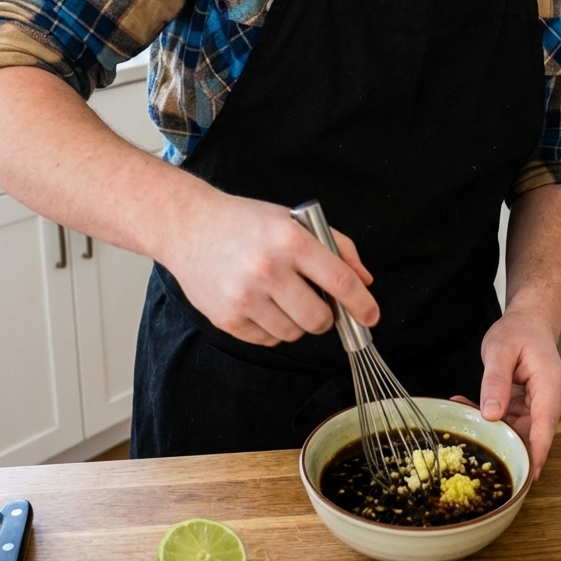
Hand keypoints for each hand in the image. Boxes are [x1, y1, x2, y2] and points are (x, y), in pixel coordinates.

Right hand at [162, 191, 378, 347]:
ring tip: (282, 297)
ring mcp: (245, 297)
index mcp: (291, 241)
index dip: (361, 304)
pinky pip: (268, 340)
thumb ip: (337, 247)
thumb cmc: (246, 222)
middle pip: (319, 319)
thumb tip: (365, 281)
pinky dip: (273, 328)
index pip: (340, 281)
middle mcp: (268, 270)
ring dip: (298, 322)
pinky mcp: (227, 318)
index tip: (371, 316)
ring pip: (294, 333)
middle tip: (317, 302)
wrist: (189, 227)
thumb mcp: (295, 221)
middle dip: (326, 316)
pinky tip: (261, 304)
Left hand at [453, 306, 560, 477]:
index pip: (544, 427)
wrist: (531, 323)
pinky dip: (493, 417)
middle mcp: (552, 402)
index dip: (535, 455)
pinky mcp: (534, 410)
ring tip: (464, 409)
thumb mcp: (499, 350)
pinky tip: (470, 406)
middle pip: (529, 434)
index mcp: (549, 386)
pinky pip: (513, 421)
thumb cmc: (520, 332)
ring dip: (492, 426)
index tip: (526, 478)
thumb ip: (495, 381)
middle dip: (500, 437)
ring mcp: (544, 407)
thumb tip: (492, 414)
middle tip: (469, 432)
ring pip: (518, 430)